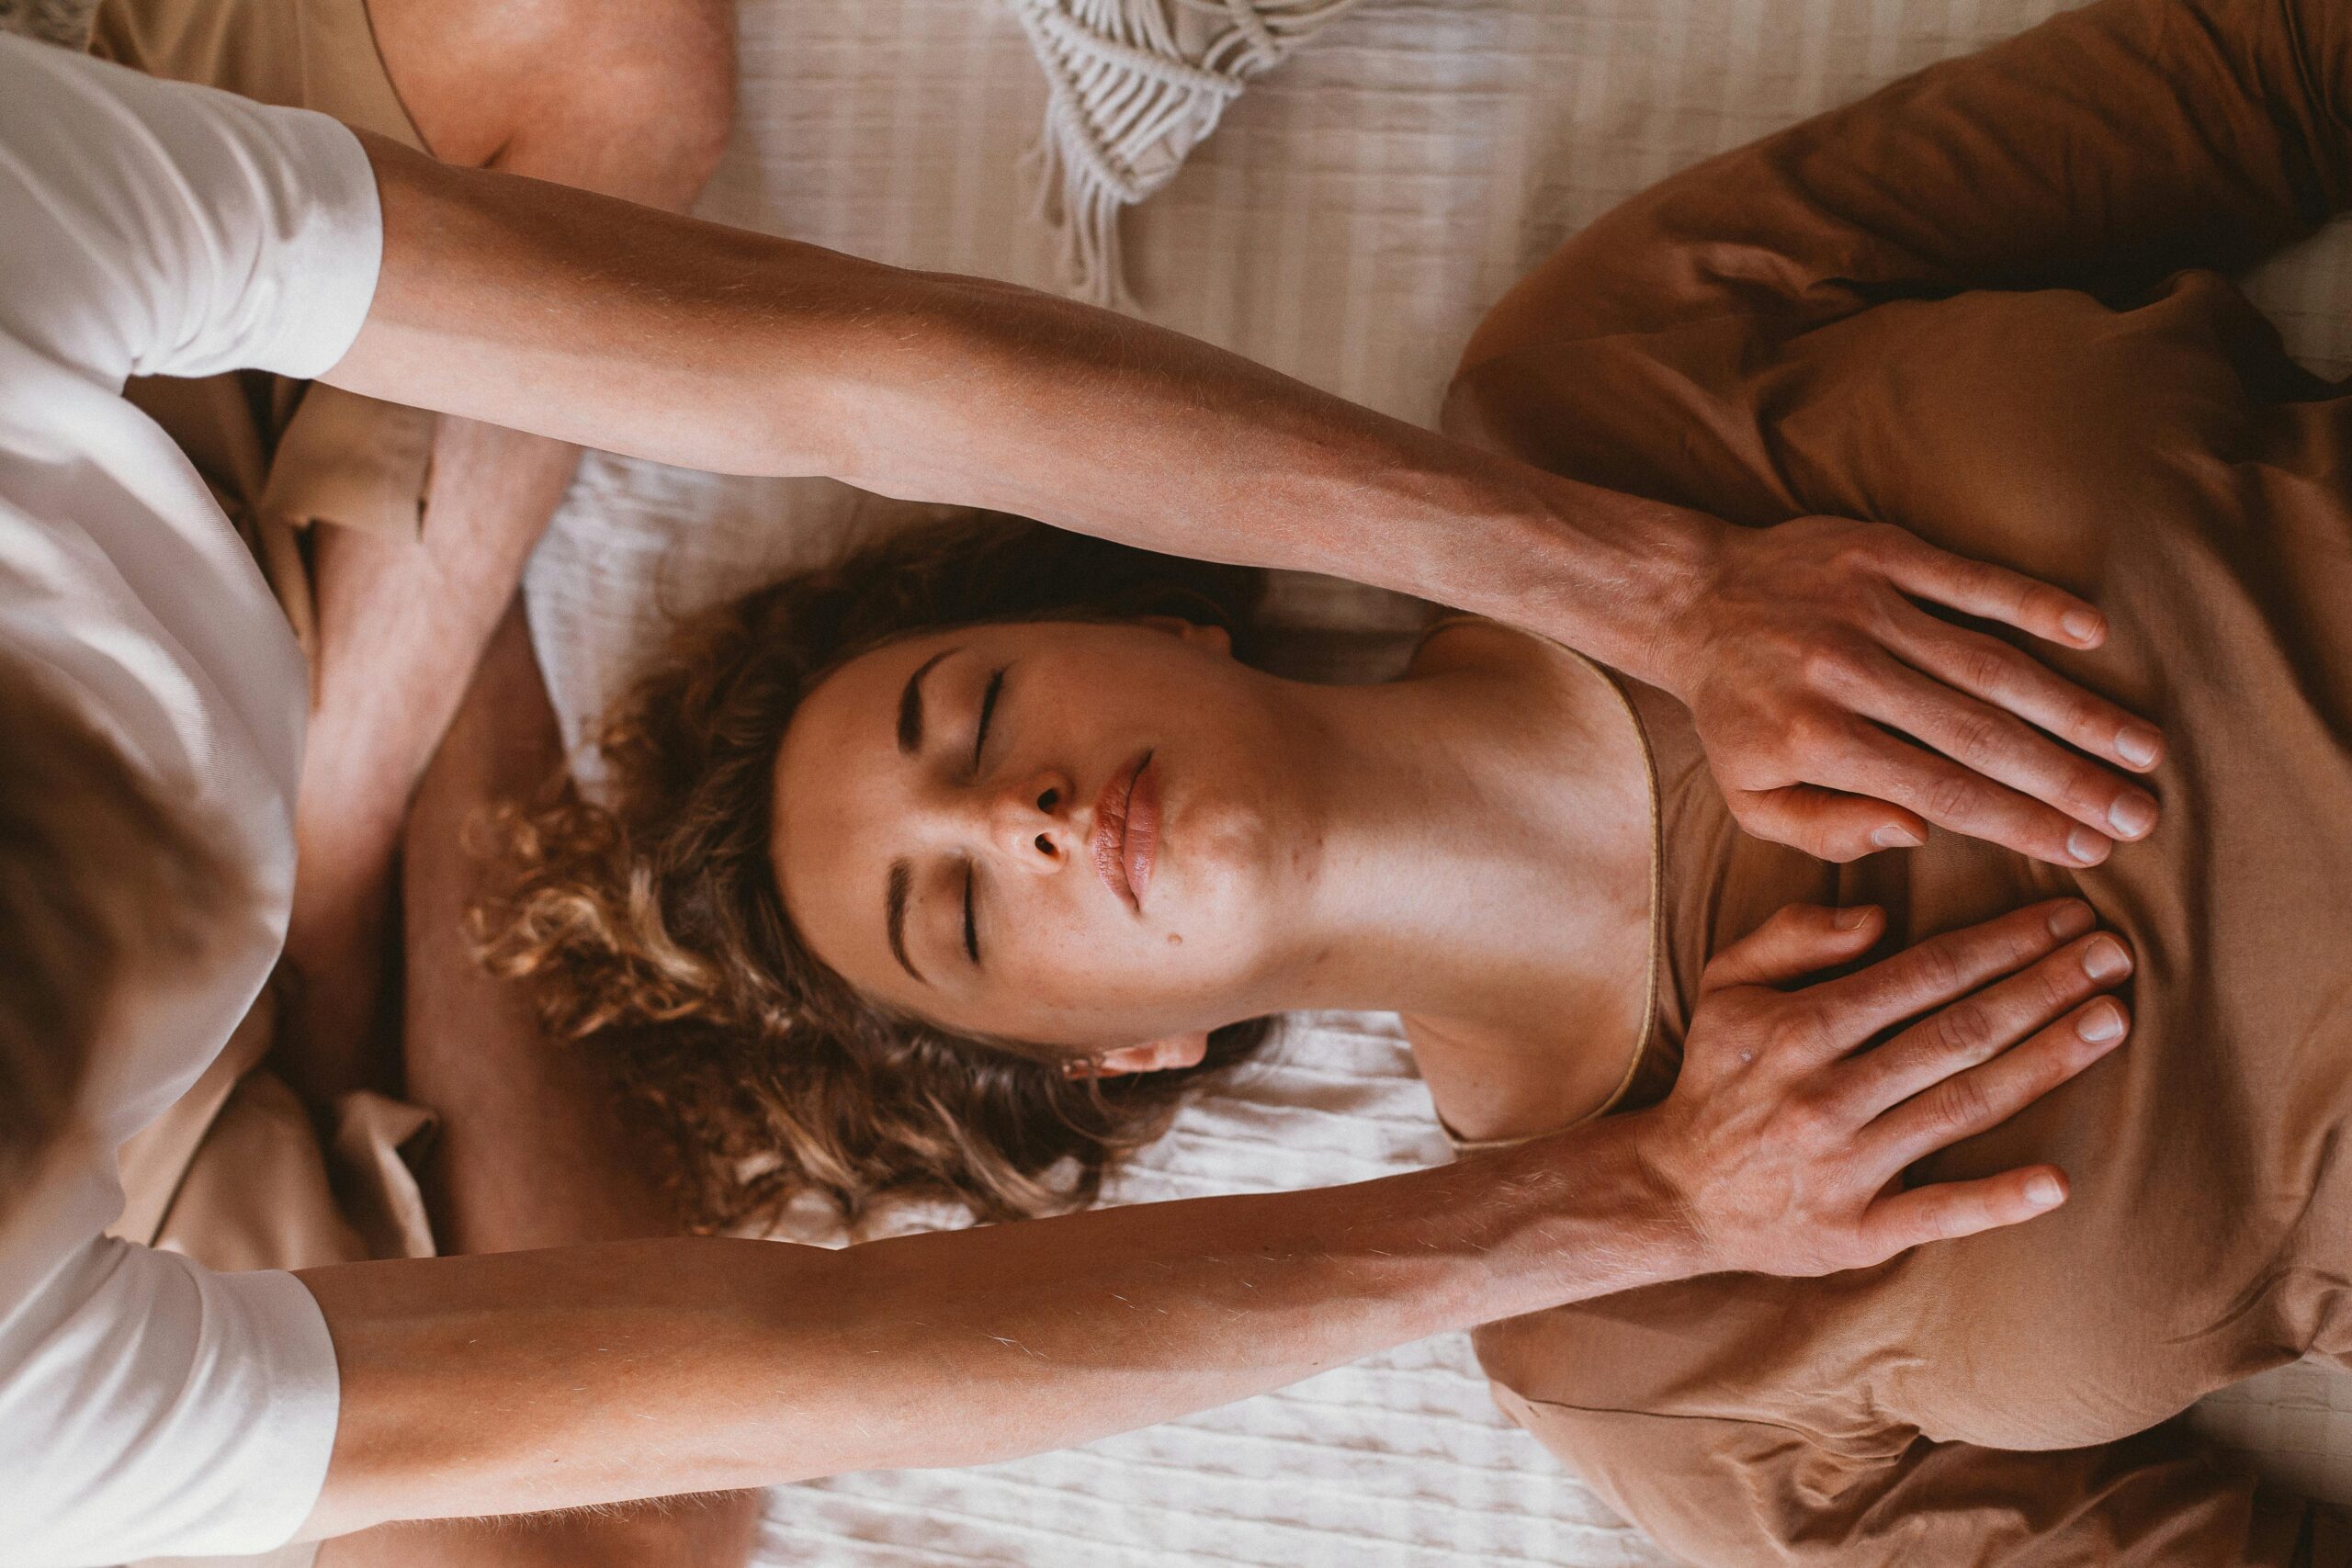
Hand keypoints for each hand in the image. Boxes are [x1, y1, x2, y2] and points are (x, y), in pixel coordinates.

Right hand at [1638, 898, 2129, 1276]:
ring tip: (2111, 1023)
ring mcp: (1845, 1165)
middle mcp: (1828, 1093)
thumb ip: (1793, 936)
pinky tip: (2058, 1181)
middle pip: (1957, 1033)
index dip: (2002, 943)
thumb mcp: (1728, 984)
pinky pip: (1934, 1213)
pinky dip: (1996, 1200)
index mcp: (1801, 1027)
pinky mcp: (1855, 1230)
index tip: (2067, 919)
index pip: (1923, 974)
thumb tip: (1878, 918)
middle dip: (2044, 988)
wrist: (1674, 1190)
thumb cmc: (1717, 1076)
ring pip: (1961, 1106)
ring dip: (2045, 1063)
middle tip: (2116, 957)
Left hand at [1663, 515, 2163, 865]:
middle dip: (2069, 779)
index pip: (1939, 791)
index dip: (2021, 823)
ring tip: (2142, 747)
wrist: (1690, 598)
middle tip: (2143, 813)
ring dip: (2073, 706)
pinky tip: (2093, 635)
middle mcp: (1844, 671)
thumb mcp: (1750, 795)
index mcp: (1813, 738)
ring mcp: (1866, 605)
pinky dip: (2033, 602)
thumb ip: (1827, 829)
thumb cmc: (1734, 713)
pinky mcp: (1879, 549)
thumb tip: (1919, 833)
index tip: (2092, 849)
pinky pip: (1969, 578)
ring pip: (1988, 663)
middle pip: (1978, 734)